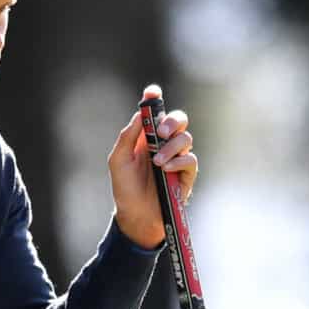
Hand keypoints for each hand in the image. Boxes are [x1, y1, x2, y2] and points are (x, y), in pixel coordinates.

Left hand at [109, 84, 196, 248]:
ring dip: (171, 146)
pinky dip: (178, 161)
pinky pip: (190, 160)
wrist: (135, 216)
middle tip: (160, 131)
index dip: (155, 99)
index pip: (155, 113)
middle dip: (172, 121)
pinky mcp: (186, 175)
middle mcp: (165, 144)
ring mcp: (177, 158)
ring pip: (186, 139)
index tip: (152, 91)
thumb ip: (128, 136)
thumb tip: (141, 114)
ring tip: (157, 161)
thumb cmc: (125, 188)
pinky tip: (165, 169)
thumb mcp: (118, 160)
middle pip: (179, 121)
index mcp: (147, 137)